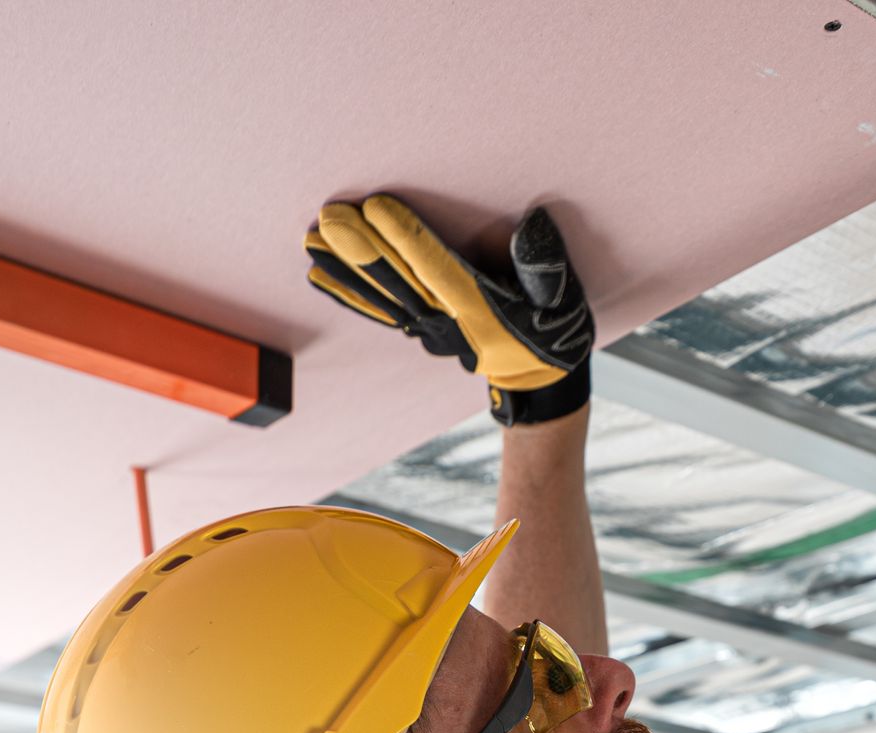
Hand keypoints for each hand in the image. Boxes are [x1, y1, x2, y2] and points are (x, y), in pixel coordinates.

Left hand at [305, 196, 594, 425]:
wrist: (540, 380)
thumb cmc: (554, 331)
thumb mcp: (564, 299)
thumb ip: (546, 266)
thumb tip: (531, 225)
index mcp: (483, 309)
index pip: (437, 268)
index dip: (406, 237)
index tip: (377, 208)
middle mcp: (448, 320)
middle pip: (398, 280)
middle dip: (361, 248)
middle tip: (329, 217)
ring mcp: (429, 328)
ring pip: (380, 295)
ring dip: (343, 267)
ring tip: (311, 239)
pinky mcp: (420, 329)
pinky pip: (378, 310)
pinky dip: (347, 291)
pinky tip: (320, 273)